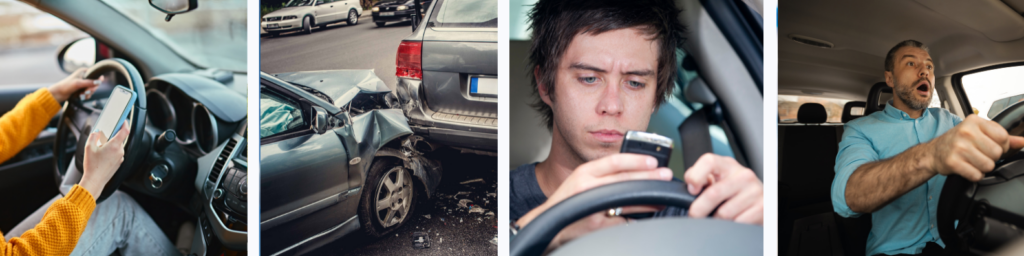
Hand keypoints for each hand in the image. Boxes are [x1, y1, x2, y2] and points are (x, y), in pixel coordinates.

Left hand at [48, 68, 100, 102]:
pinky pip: (89, 93)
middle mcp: (84, 76)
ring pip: (92, 89)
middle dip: (91, 89)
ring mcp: (84, 83)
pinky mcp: (82, 89)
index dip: (97, 81)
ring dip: (88, 93)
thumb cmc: (66, 86)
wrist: (58, 94)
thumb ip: (89, 82)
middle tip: (86, 92)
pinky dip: (86, 95)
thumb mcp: (78, 83)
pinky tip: (81, 96)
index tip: (93, 86)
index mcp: (83, 71)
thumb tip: (99, 82)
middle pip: (95, 83)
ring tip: (81, 95)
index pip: (96, 75)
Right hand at [79, 123, 128, 200]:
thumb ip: (94, 136)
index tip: (123, 120)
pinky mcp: (119, 163)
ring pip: (118, 146)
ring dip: (111, 144)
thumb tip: (97, 132)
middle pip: (120, 139)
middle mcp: (120, 151)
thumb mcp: (89, 147)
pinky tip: (103, 154)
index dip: (125, 124)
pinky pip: (117, 153)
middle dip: (113, 136)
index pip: (125, 131)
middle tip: (105, 135)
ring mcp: (120, 158)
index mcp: (115, 146)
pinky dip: (111, 151)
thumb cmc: (92, 166)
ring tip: (100, 147)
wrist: (95, 180)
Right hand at [517, 153, 671, 248]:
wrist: (550, 221)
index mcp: (585, 172)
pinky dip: (632, 217)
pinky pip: (621, 219)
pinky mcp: (596, 224)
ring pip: (627, 201)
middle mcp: (587, 187)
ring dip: (647, 200)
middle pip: (624, 180)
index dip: (636, 160)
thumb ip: (602, 173)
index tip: (653, 161)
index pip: (614, 161)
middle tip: (665, 175)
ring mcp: (592, 206)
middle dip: (648, 177)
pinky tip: (642, 216)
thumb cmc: (569, 200)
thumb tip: (633, 170)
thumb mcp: (581, 179)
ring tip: (660, 199)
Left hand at [684, 153, 762, 224]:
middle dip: (698, 209)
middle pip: (713, 193)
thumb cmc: (735, 190)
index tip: (692, 190)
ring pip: (724, 213)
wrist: (762, 200)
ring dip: (716, 220)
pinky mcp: (762, 208)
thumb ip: (702, 178)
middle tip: (695, 215)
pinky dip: (730, 226)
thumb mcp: (719, 178)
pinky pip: (737, 223)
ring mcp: (754, 191)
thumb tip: (691, 187)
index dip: (696, 176)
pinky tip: (732, 221)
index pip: (709, 162)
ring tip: (717, 218)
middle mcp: (744, 175)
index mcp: (728, 165)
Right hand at [927, 115, 1023, 180]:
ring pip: (988, 165)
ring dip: (983, 168)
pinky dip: (974, 175)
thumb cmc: (958, 141)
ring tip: (973, 162)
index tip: (991, 147)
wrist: (934, 152)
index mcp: (974, 121)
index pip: (1003, 137)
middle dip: (991, 158)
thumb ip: (1003, 138)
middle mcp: (966, 132)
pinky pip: (976, 175)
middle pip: (997, 153)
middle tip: (979, 155)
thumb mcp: (979, 133)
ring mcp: (958, 147)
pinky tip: (967, 168)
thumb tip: (1023, 142)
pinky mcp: (952, 162)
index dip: (1001, 146)